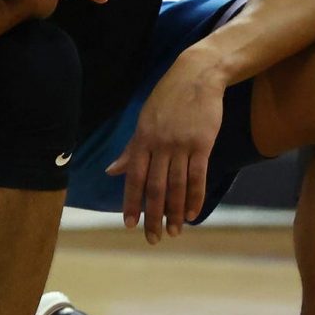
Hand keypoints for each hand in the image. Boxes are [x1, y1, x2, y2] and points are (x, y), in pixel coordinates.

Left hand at [106, 62, 224, 241]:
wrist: (196, 76)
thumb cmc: (167, 100)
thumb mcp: (143, 121)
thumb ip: (130, 150)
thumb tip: (111, 171)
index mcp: (141, 139)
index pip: (133, 177)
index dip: (130, 202)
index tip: (129, 224)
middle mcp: (159, 144)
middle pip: (154, 186)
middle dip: (152, 215)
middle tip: (152, 238)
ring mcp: (181, 145)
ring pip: (176, 185)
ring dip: (175, 212)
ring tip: (175, 232)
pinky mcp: (202, 144)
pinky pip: (198, 176)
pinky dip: (195, 197)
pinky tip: (193, 214)